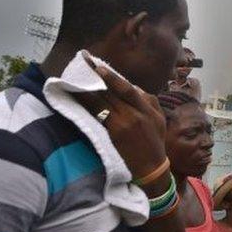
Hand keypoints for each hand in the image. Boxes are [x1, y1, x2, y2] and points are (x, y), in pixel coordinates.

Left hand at [84, 56, 166, 179]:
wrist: (151, 169)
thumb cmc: (155, 143)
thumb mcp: (159, 120)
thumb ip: (149, 102)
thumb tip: (133, 87)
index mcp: (147, 109)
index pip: (127, 89)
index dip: (112, 77)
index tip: (98, 66)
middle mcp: (135, 114)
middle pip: (111, 93)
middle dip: (95, 77)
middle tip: (81, 62)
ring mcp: (123, 124)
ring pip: (101, 102)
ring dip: (85, 89)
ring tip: (72, 78)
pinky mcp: (113, 135)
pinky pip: (97, 116)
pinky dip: (86, 106)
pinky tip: (75, 99)